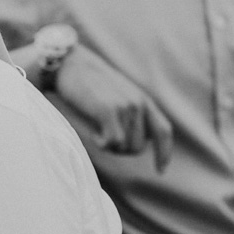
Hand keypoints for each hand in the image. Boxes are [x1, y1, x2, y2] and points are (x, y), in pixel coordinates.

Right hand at [55, 44, 172, 169]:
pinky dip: (103, 144)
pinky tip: (93, 136)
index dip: (164, 153)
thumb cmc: (86, 82)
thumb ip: (127, 114)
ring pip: (127, 147)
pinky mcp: (109, 110)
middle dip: (123, 151)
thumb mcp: (115, 96)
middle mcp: (139, 103)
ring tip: (97, 134)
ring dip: (111, 148)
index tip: (160, 170)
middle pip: (140, 146)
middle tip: (104, 140)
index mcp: (144, 100)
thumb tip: (129, 142)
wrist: (69, 64)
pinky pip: (114, 142)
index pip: (163, 131)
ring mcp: (126, 106)